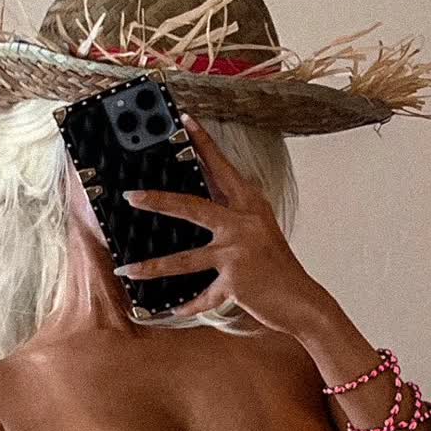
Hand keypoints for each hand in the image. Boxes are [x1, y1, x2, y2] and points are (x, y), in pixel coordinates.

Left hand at [112, 113, 322, 333]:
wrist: (302, 301)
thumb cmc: (278, 268)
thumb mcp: (259, 232)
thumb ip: (234, 216)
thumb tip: (197, 205)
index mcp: (250, 206)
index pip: (222, 168)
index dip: (204, 143)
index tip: (185, 120)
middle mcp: (244, 224)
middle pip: (192, 207)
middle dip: (158, 201)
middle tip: (130, 196)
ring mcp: (239, 252)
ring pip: (186, 259)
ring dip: (154, 266)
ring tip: (128, 270)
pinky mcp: (235, 282)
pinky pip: (202, 296)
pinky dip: (188, 305)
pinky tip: (172, 310)